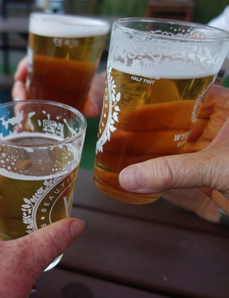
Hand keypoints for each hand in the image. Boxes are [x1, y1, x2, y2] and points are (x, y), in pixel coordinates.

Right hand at [11, 56, 104, 117]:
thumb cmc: (94, 86)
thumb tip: (93, 110)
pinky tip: (22, 129)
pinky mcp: (42, 108)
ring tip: (21, 122)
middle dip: (19, 93)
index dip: (24, 67)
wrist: (97, 98)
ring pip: (24, 97)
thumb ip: (95, 96)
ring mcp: (40, 94)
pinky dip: (24, 119)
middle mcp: (43, 79)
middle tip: (22, 106)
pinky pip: (29, 111)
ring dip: (19, 108)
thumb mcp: (96, 87)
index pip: (33, 60)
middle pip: (24, 81)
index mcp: (54, 65)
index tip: (19, 77)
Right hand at [119, 85, 228, 221]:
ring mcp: (207, 150)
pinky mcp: (203, 173)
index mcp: (223, 108)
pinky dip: (153, 172)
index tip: (122, 108)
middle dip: (139, 129)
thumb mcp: (217, 166)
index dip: (149, 101)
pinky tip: (133, 171)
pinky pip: (171, 168)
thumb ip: (172, 172)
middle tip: (112, 133)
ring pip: (168, 146)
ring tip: (114, 152)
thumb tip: (129, 177)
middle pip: (168, 121)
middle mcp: (213, 126)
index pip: (179, 95)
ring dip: (143, 151)